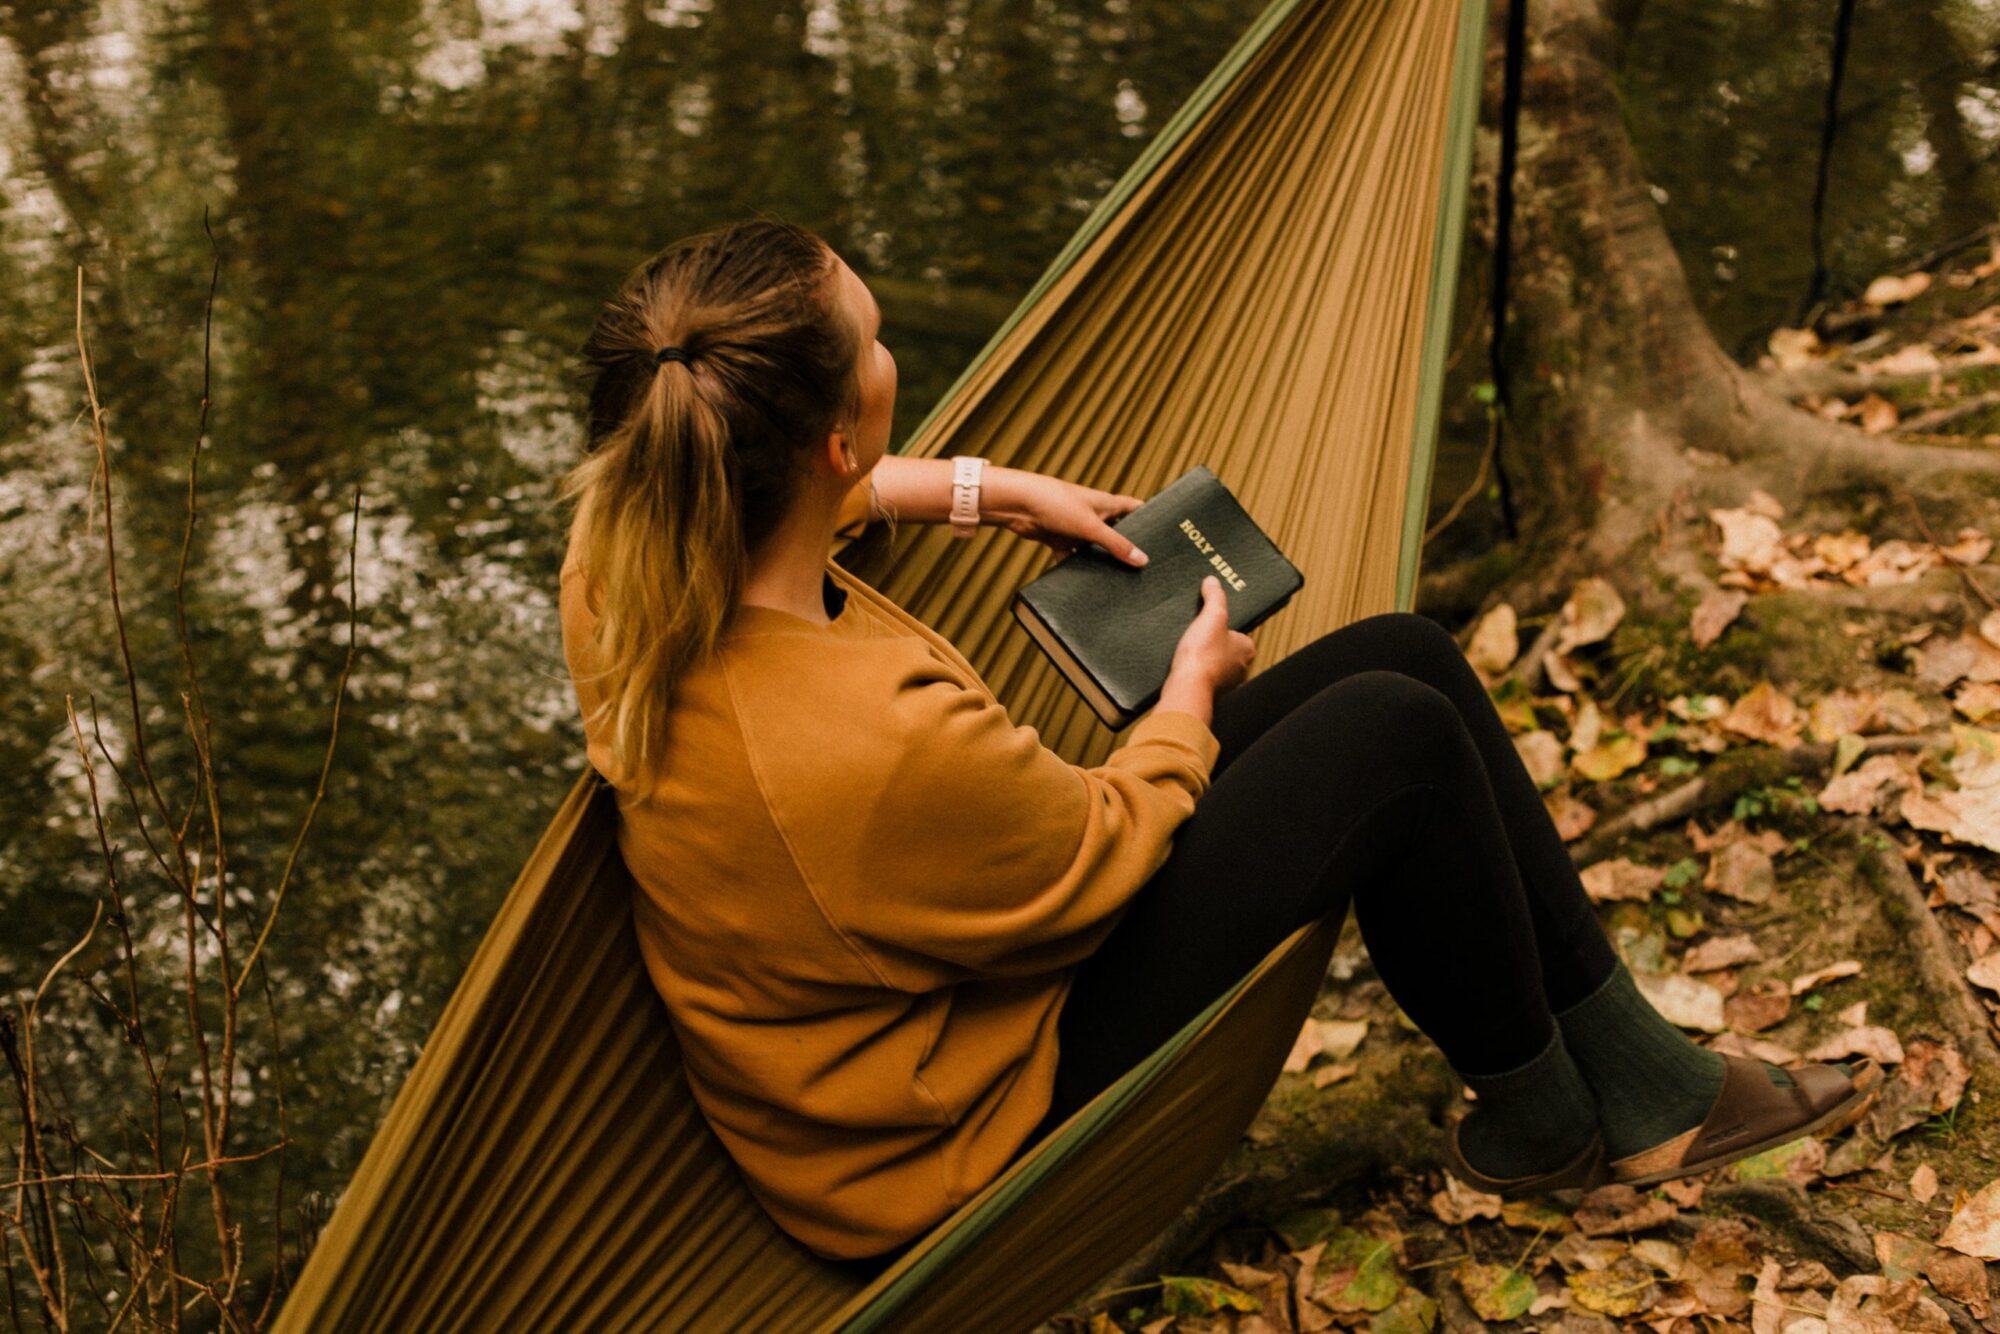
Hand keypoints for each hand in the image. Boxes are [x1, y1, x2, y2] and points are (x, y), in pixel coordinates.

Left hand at [982, 469, 1150, 568]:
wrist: (1018, 504)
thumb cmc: (1056, 503)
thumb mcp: (1091, 526)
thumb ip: (1116, 544)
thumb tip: (1143, 561)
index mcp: (1107, 503)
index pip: (1136, 508)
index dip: (1150, 518)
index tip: (1166, 534)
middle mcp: (1094, 515)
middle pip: (1117, 533)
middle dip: (1126, 548)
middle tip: (1145, 568)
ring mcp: (1077, 528)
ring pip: (1094, 549)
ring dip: (1101, 562)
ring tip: (1119, 583)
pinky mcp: (1060, 539)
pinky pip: (1073, 558)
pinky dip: (1076, 568)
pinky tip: (1084, 585)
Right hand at [1165, 576, 1255, 704]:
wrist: (1187, 684)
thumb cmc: (1203, 654)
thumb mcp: (1212, 615)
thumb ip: (1215, 596)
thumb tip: (1213, 582)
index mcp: (1247, 649)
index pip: (1239, 632)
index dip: (1224, 625)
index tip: (1211, 621)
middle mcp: (1240, 668)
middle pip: (1226, 647)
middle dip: (1212, 641)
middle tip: (1198, 632)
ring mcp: (1225, 681)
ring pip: (1214, 662)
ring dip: (1203, 656)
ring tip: (1189, 646)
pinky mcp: (1208, 689)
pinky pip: (1202, 674)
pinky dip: (1195, 668)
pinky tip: (1184, 662)